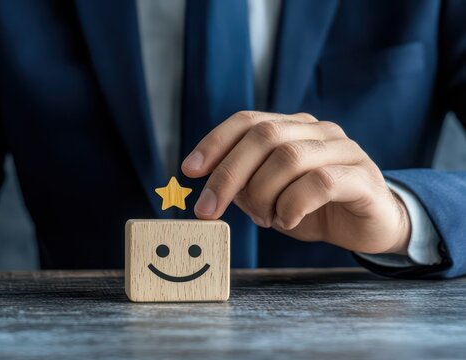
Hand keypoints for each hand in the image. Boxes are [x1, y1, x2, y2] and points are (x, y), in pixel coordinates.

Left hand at [181, 111, 410, 254]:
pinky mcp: (362, 177)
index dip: (214, 142)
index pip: (247, 120)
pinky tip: (287, 220)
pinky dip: (293, 205)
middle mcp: (317, 131)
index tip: (189, 170)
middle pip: (264, 135)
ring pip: (289, 157)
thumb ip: (244, 186)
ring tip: (264, 218)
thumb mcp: (270, 196)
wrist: (371, 225)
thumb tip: (207, 190)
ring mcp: (343, 150)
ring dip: (263, 194)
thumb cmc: (314, 209)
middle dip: (228, 174)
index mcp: (292, 128)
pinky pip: (320, 183)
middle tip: (209, 209)